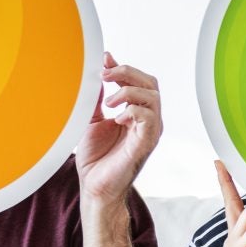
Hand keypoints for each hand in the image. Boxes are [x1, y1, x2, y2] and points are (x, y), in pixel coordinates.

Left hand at [77, 53, 162, 207]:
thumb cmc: (96, 158)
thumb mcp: (92, 120)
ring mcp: (149, 131)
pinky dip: (133, 111)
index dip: (123, 68)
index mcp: (137, 113)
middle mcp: (147, 120)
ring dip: (129, 92)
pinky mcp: (146, 143)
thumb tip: (97, 74)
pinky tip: (117, 118)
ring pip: (153, 97)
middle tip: (105, 74)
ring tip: (110, 101)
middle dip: (127, 73)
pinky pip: (150, 119)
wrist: (95, 186)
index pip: (139, 81)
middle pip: (150, 83)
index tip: (105, 60)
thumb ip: (98, 98)